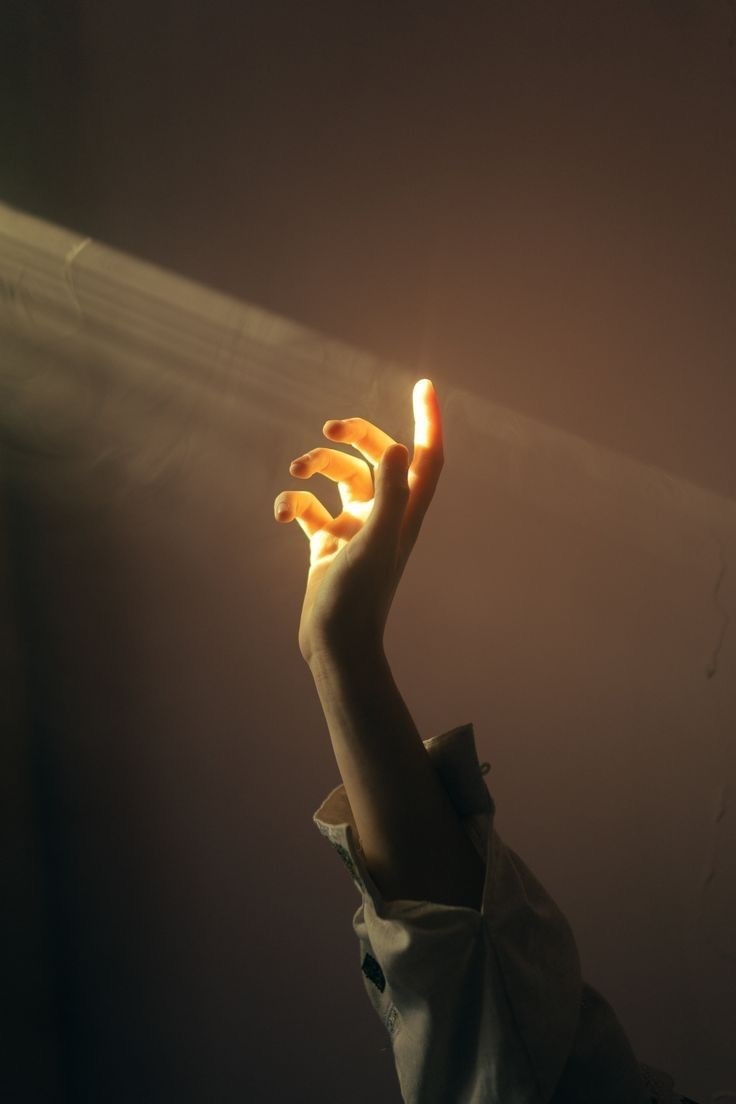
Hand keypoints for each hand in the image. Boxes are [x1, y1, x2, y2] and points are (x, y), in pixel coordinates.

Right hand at [274, 379, 443, 665]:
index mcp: (406, 512)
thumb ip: (391, 494)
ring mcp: (355, 528)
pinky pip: (309, 507)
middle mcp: (385, 515)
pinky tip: (281, 513)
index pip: (427, 456)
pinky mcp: (326, 543)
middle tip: (330, 429)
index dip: (428, 421)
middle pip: (379, 456)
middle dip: (356, 435)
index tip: (422, 385)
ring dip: (316, 465)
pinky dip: (293, 501)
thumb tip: (398, 447)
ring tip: (296, 470)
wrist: (336, 645)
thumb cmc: (360, 598)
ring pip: (339, 476)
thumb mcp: (376, 542)